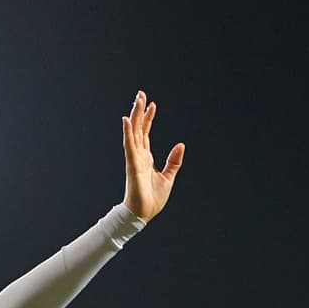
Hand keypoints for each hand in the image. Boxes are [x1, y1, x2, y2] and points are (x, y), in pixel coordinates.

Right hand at [122, 90, 184, 222]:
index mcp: (146, 158)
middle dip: (139, 111)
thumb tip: (181, 144)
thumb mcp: (168, 177)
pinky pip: (129, 145)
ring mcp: (134, 158)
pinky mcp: (132, 164)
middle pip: (138, 128)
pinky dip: (128, 132)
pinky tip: (127, 119)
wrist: (143, 213)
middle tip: (140, 94)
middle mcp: (138, 155)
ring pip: (134, 132)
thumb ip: (174, 161)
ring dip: (134, 116)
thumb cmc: (153, 199)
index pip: (146, 133)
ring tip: (137, 100)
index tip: (152, 104)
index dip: (148, 118)